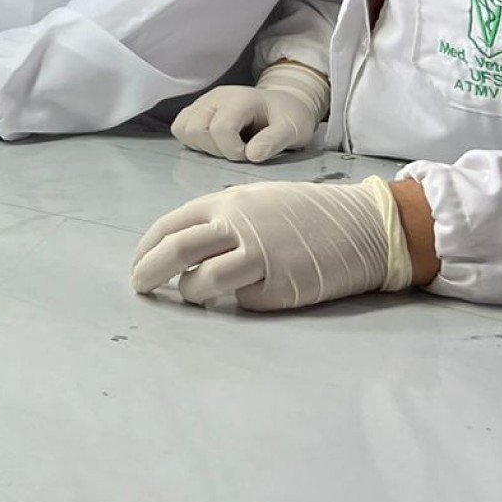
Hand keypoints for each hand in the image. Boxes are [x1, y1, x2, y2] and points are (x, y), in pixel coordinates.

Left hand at [131, 176, 414, 310]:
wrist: (363, 225)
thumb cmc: (305, 213)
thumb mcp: (256, 200)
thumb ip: (219, 219)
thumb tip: (184, 247)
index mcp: (226, 202)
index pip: (170, 226)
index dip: (147, 249)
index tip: (139, 266)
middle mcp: (236, 226)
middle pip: (177, 251)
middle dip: (149, 272)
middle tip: (139, 288)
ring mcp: (258, 257)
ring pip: (203, 282)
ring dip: (191, 293)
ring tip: (194, 296)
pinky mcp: (279, 288)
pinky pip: (244, 301)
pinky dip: (242, 300)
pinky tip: (262, 290)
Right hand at [172, 62, 328, 162]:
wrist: (283, 105)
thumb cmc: (288, 117)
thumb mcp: (293, 130)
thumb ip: (274, 141)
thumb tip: (252, 156)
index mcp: (239, 99)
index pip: (220, 129)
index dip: (233, 151)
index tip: (251, 154)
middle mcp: (215, 97)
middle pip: (196, 130)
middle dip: (216, 150)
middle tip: (238, 151)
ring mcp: (203, 102)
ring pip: (183, 129)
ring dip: (202, 146)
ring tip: (225, 147)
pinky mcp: (195, 110)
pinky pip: (180, 127)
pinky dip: (193, 141)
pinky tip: (214, 143)